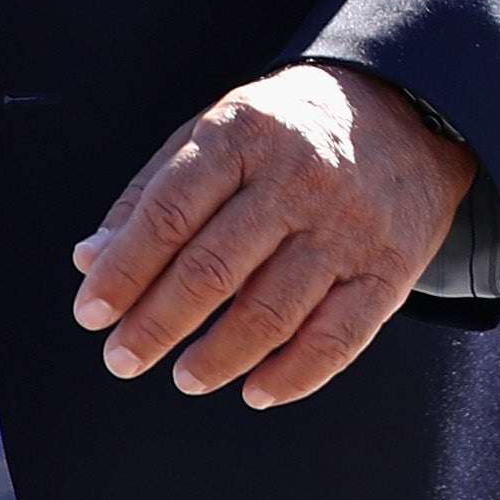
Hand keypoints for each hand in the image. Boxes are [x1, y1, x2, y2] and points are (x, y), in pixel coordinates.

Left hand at [73, 61, 475, 407]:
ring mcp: (348, 226)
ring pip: (270, 312)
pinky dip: (293, 376)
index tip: (92, 314)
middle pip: (213, 269)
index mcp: (245, 134)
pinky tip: (256, 391)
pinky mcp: (390, 268)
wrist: (408, 108)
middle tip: (122, 359)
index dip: (125, 270)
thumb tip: (92, 260)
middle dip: (156, 324)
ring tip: (184, 376)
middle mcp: (298, 178)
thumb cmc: (287, 131)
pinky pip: (338, 338)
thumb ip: (153, 193)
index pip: (170, 213)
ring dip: (217, 357)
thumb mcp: (219, 130)